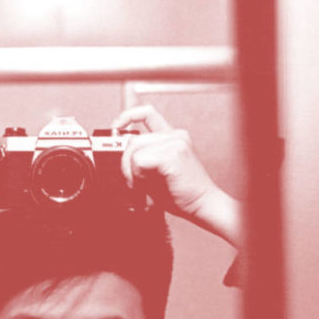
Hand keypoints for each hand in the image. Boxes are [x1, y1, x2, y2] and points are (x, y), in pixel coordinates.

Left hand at [113, 105, 240, 246]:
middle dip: (125, 164)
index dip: (127, 116)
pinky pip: (139, 160)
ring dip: (132, 173)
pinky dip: (138, 176)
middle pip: (133, 140)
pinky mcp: (173, 154)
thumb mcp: (155, 172)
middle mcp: (175, 136)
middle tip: (134, 183)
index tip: (116, 127)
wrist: (202, 205)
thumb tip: (118, 155)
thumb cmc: (181, 193)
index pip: (147, 113)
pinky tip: (148, 186)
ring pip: (134, 151)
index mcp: (172, 137)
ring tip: (143, 187)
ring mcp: (176, 142)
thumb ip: (141, 159)